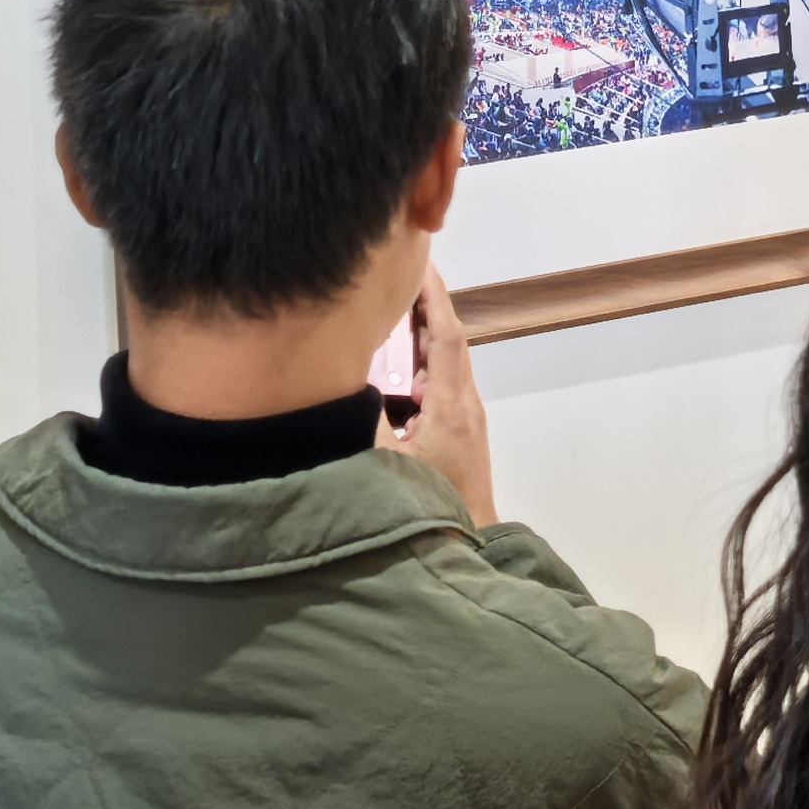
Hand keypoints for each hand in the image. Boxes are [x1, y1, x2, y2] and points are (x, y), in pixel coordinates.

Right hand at [379, 265, 498, 528]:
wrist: (467, 547)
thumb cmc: (431, 510)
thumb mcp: (386, 464)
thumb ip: (363, 420)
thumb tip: (341, 384)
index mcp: (452, 405)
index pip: (445, 335)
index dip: (432, 296)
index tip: (418, 262)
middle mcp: (464, 406)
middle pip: (445, 342)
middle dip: (420, 306)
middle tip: (392, 275)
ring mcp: (464, 420)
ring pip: (441, 364)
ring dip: (417, 337)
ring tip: (387, 313)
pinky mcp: (457, 434)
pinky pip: (437, 386)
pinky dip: (416, 367)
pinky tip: (391, 372)